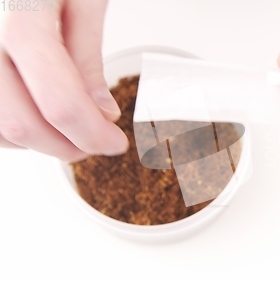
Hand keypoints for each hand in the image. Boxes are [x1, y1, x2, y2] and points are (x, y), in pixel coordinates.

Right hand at [0, 0, 127, 160]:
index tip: (114, 142)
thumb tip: (101, 113)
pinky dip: (15, 129)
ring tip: (74, 130)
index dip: (91, 133)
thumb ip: (86, 57)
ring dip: (40, 142)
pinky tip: (42, 119)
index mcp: (23, 12)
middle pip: (20, 122)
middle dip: (67, 146)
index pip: (58, 98)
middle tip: (98, 143)